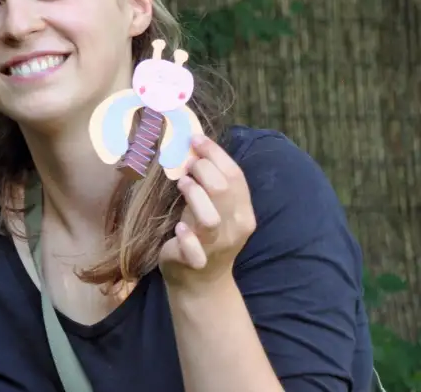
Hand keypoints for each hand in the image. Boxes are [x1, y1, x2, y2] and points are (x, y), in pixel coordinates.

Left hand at [158, 135, 255, 292]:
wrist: (201, 283)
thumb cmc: (205, 235)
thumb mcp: (217, 208)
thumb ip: (212, 183)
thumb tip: (195, 146)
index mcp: (243, 212)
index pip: (235, 175)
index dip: (214, 153)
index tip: (196, 140)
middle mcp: (234, 228)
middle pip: (222, 189)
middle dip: (202, 169)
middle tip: (188, 165)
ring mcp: (215, 246)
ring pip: (209, 217)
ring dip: (193, 195)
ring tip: (182, 184)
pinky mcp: (195, 262)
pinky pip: (193, 249)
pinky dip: (186, 236)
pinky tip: (179, 228)